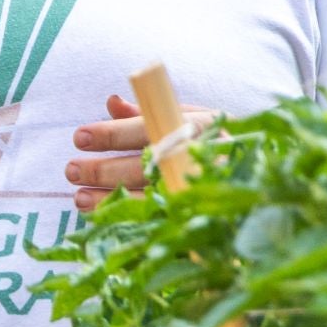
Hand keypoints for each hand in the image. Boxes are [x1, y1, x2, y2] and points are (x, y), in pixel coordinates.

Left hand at [66, 94, 215, 212]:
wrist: (256, 175)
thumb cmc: (210, 141)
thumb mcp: (186, 118)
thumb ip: (146, 113)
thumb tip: (111, 102)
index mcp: (195, 126)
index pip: (146, 128)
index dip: (111, 134)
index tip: (79, 137)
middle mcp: (197, 159)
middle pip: (143, 167)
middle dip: (102, 170)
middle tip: (70, 170)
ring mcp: (197, 192)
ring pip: (146, 199)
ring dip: (108, 200)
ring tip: (78, 199)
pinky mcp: (194, 218)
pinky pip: (155, 223)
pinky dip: (126, 223)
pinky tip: (101, 220)